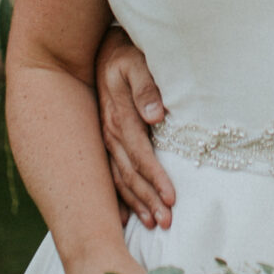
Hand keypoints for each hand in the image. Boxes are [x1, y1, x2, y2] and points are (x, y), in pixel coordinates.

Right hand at [94, 26, 174, 229]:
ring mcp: (104, 140)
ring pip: (119, 179)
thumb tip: (155, 115)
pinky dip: (118, 197)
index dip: (156, 178)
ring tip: (151, 224)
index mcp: (120, 117)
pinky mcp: (104, 141)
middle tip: (166, 223)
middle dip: (148, 200)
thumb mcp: (137, 61)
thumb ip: (147, 86)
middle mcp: (109, 133)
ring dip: (136, 202)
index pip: (141, 155)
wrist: (101, 48)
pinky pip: (109, 175)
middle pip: (129, 174)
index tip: (171, 199)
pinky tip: (125, 216)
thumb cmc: (127, 54)